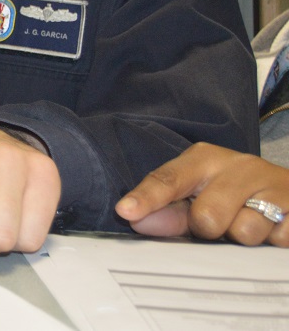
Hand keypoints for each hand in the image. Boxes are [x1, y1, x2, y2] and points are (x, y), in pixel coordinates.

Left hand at [116, 142, 288, 246]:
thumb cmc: (235, 194)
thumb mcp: (200, 196)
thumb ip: (170, 211)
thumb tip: (136, 220)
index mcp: (204, 159)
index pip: (169, 179)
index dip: (147, 198)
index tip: (126, 212)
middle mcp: (238, 165)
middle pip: (206, 217)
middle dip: (209, 231)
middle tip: (219, 223)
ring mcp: (272, 184)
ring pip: (243, 232)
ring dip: (242, 238)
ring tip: (247, 222)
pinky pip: (277, 240)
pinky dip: (271, 241)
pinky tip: (272, 227)